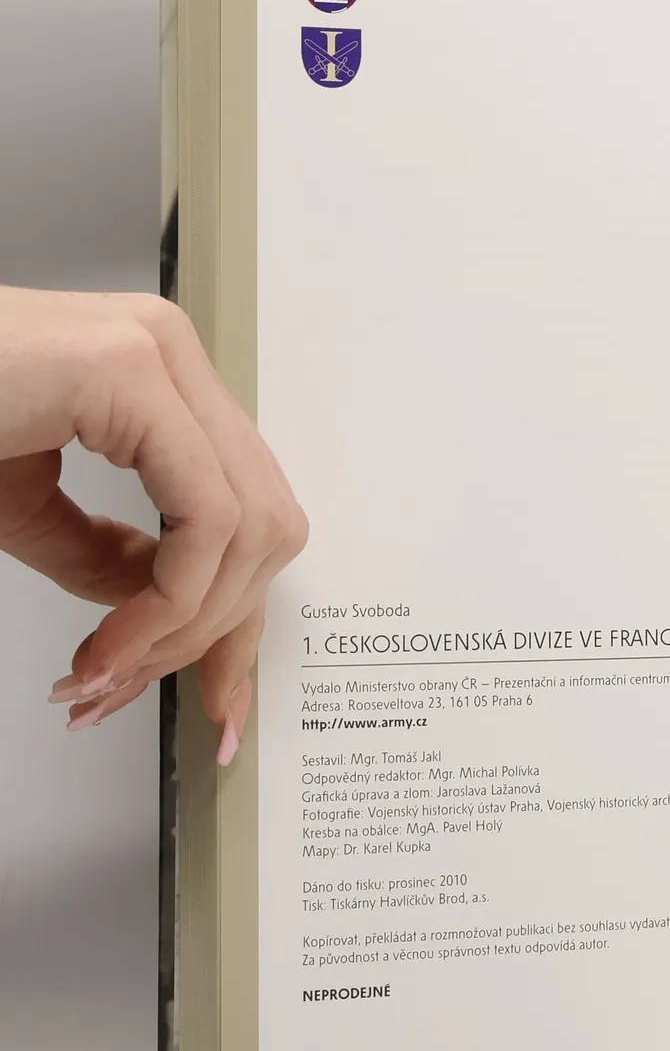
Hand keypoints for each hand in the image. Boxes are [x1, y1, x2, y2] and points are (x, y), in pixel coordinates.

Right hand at [0, 287, 306, 757]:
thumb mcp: (24, 505)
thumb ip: (107, 556)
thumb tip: (166, 611)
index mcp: (156, 377)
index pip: (249, 508)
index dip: (238, 614)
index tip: (218, 697)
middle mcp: (171, 354)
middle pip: (266, 524)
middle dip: (212, 629)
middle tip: (129, 685)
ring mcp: (157, 354)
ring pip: (250, 528)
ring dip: (183, 624)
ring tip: (101, 668)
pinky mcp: (129, 372)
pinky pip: (208, 515)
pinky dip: (173, 597)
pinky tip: (108, 641)